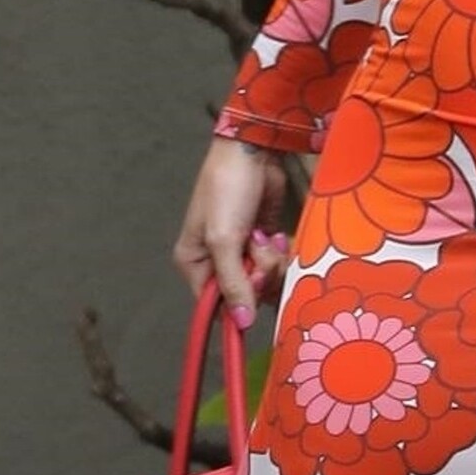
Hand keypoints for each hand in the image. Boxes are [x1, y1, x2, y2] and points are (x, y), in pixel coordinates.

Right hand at [173, 136, 288, 327]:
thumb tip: (241, 324)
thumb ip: (233, 282)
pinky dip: (280, 252)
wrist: (255, 150)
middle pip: (244, 293)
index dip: (236, 304)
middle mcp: (217, 260)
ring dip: (271, 262)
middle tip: (260, 252)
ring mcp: (243, 249)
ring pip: (265, 279)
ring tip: (267, 239)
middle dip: (258, 275)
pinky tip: (276, 236)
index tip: (253, 289)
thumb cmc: (227, 191)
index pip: (214, 304)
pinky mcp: (265, 238)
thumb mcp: (223, 239)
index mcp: (195, 263)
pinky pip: (277, 262)